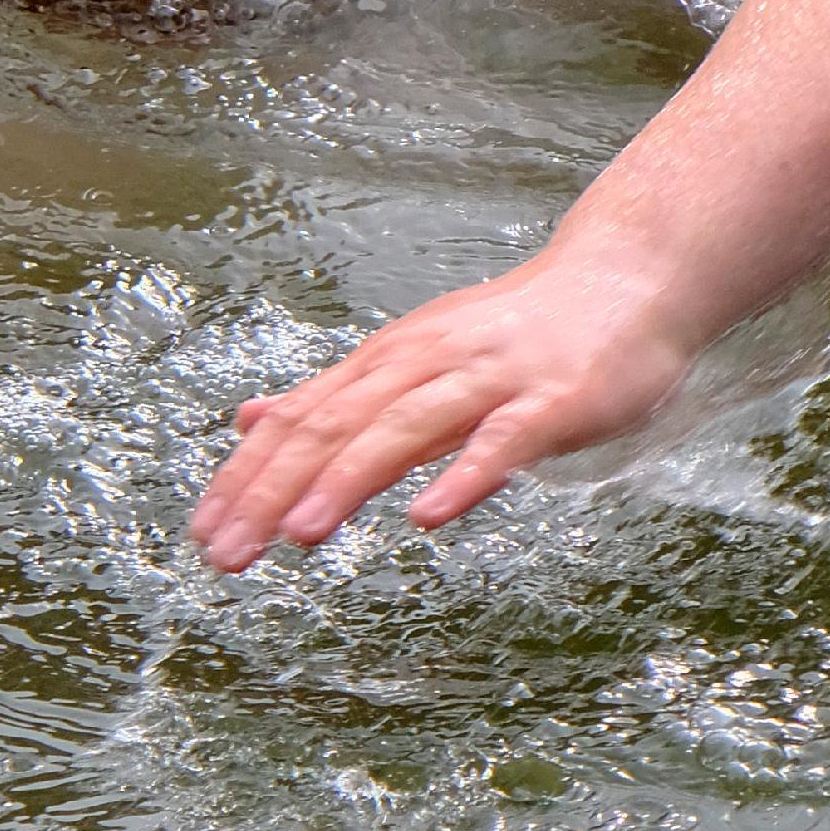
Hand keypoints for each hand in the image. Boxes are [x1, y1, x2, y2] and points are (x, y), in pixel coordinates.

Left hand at [188, 247, 697, 572]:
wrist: (624, 278)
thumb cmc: (516, 335)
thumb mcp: (412, 359)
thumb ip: (338, 397)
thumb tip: (251, 420)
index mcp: (387, 362)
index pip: (300, 421)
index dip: (247, 476)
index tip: (205, 532)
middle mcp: (425, 363)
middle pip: (335, 426)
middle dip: (273, 490)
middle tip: (227, 552)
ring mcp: (488, 380)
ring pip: (403, 429)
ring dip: (346, 480)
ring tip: (299, 535)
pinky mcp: (551, 402)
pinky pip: (502, 442)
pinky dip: (463, 477)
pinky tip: (429, 518)